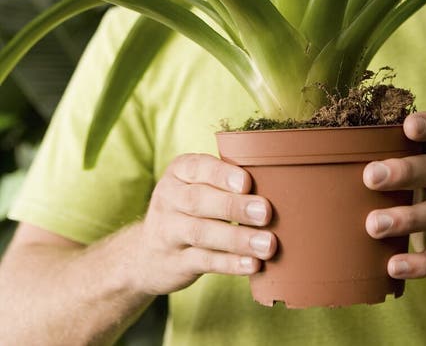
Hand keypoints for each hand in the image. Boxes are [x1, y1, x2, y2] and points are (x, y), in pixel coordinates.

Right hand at [132, 153, 276, 294]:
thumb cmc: (187, 208)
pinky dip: (229, 263)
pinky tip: (252, 264)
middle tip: (266, 212)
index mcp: (178, 172)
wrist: (145, 253)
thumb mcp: (195, 185)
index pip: (197, 168)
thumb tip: (274, 183)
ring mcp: (168, 232)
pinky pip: (203, 261)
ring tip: (267, 244)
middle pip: (199, 201)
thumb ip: (223, 181)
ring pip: (202, 232)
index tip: (247, 182)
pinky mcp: (175, 262)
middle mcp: (168, 198)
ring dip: (238, 238)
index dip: (222, 175)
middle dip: (234, 206)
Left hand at [363, 112, 425, 279]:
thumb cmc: (413, 186)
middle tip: (370, 176)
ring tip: (373, 225)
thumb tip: (315, 144)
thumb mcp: (404, 164)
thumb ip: (374, 153)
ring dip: (405, 219)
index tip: (409, 126)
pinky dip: (418, 263)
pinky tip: (393, 266)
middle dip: (403, 172)